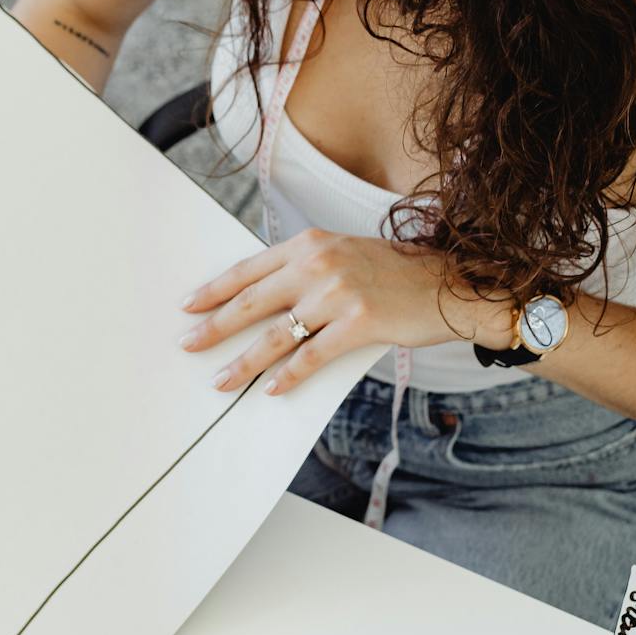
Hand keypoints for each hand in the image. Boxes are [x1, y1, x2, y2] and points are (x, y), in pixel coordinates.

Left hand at [177, 227, 508, 395]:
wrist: (446, 283)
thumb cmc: (392, 273)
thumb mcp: (342, 255)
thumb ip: (303, 270)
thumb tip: (261, 301)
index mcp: (310, 244)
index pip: (249, 269)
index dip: (215, 289)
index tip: (189, 305)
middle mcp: (319, 264)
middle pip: (253, 301)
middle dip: (215, 325)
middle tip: (188, 344)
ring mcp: (339, 294)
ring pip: (277, 334)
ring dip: (243, 361)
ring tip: (221, 379)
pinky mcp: (360, 323)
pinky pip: (312, 355)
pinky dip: (288, 375)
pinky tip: (271, 390)